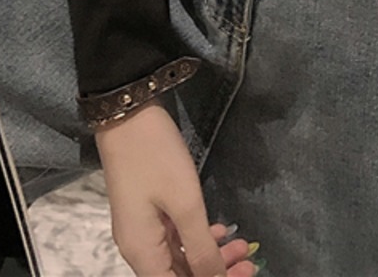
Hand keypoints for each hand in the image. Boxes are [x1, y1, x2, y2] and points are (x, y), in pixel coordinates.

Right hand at [95, 101, 259, 276]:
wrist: (128, 117)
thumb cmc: (156, 159)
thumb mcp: (185, 204)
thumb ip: (201, 248)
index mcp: (142, 254)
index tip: (240, 275)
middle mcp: (139, 248)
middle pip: (178, 275)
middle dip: (214, 272)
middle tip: (249, 263)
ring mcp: (142, 230)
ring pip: (179, 258)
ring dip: (210, 255)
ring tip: (242, 246)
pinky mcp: (148, 212)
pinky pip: (175, 239)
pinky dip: (197, 238)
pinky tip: (220, 230)